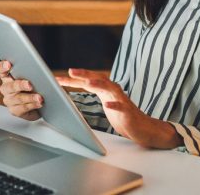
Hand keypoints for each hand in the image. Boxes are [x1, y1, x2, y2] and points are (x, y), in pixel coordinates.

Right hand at [0, 60, 42, 120]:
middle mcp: (6, 88)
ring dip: (30, 98)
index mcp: (8, 76)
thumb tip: (42, 70)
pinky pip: (22, 108)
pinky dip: (32, 105)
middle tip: (29, 85)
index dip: (2, 67)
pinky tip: (39, 103)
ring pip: (17, 98)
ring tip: (39, 97)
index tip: (8, 64)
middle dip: (20, 85)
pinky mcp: (14, 110)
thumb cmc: (37, 85)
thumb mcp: (36, 75)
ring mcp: (9, 100)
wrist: (43, 102)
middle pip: (9, 86)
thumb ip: (35, 71)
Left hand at [56, 68, 182, 148]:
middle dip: (84, 74)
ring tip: (88, 83)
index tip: (57, 78)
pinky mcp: (128, 112)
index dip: (72, 79)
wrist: (142, 128)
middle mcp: (113, 91)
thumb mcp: (105, 101)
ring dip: (99, 85)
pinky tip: (108, 105)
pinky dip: (115, 105)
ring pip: (110, 89)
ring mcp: (121, 100)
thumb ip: (95, 92)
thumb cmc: (122, 115)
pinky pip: (121, 107)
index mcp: (106, 89)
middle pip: (98, 79)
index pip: (87, 81)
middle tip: (71, 71)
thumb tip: (77, 88)